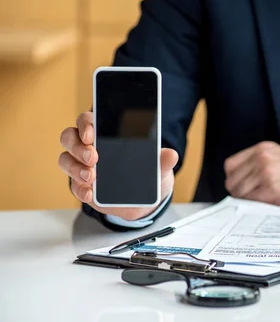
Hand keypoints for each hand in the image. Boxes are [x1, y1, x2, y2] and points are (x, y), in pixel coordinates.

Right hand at [58, 111, 178, 220]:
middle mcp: (89, 147)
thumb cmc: (148, 174)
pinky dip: (80, 189)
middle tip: (93, 157)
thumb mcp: (159, 167)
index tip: (92, 133)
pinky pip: (74, 186)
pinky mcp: (82, 186)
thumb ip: (163, 160)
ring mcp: (82, 166)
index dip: (86, 123)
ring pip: (65, 159)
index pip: (88, 120)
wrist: (144, 200)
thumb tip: (171, 154)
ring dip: (75, 168)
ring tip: (91, 176)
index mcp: (106, 134)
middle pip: (70, 137)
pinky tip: (90, 193)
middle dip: (78, 146)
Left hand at [224, 141, 279, 208]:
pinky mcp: (271, 188)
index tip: (243, 188)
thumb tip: (239, 185)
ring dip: (248, 202)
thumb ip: (260, 166)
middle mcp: (262, 157)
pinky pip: (251, 202)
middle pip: (232, 181)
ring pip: (240, 194)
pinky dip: (256, 208)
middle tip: (254, 200)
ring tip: (265, 203)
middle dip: (240, 194)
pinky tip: (269, 206)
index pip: (231, 165)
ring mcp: (266, 172)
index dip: (235, 180)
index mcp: (263, 148)